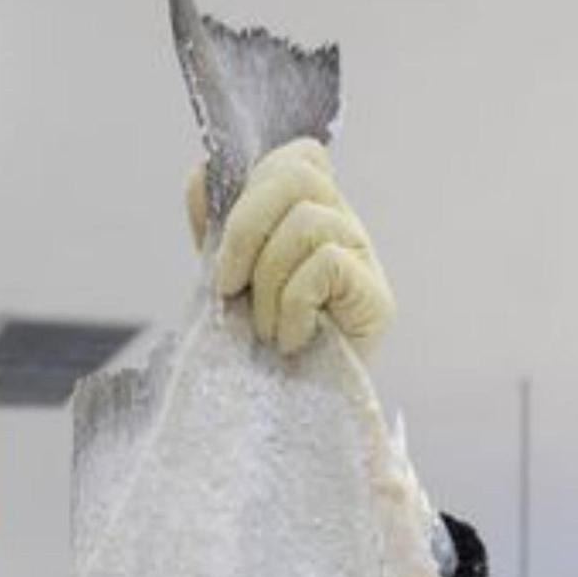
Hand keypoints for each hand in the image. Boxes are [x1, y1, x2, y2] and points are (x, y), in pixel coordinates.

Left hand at [186, 140, 394, 355]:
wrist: (290, 420)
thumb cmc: (261, 352)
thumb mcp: (229, 283)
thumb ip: (216, 229)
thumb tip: (201, 174)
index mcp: (311, 214)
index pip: (296, 156)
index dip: (252, 189)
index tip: (225, 251)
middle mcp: (343, 226)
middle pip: (298, 175)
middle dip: (245, 230)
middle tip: (228, 289)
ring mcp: (364, 258)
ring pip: (305, 222)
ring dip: (267, 284)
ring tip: (265, 331)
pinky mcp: (376, 297)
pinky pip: (324, 264)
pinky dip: (292, 306)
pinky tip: (291, 340)